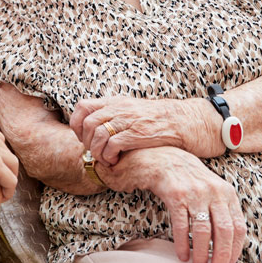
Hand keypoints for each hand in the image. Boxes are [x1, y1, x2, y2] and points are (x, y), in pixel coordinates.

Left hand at [69, 96, 220, 163]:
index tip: (81, 137)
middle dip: (85, 141)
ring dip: (96, 150)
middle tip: (93, 152)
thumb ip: (115, 115)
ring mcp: (128, 120)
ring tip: (104, 158)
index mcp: (115, 102)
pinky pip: (112, 144)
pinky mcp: (138, 134)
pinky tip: (115, 160)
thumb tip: (95, 128)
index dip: (76, 123)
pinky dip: (108, 155)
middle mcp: (119, 108)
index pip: (82, 106)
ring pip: (97, 134)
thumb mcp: (132, 110)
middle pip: (86, 122)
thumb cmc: (158, 120)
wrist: (185, 121)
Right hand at [144, 148, 245, 262]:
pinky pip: (182, 226)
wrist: (162, 158)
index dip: (235, 250)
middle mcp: (213, 192)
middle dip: (221, 256)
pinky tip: (182, 254)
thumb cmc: (188, 178)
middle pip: (224, 231)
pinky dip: (183, 244)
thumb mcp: (212, 189)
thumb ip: (222, 210)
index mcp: (226, 192)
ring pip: (204, 231)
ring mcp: (194, 193)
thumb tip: (228, 244)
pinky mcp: (176, 196)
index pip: (238, 227)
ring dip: (202, 254)